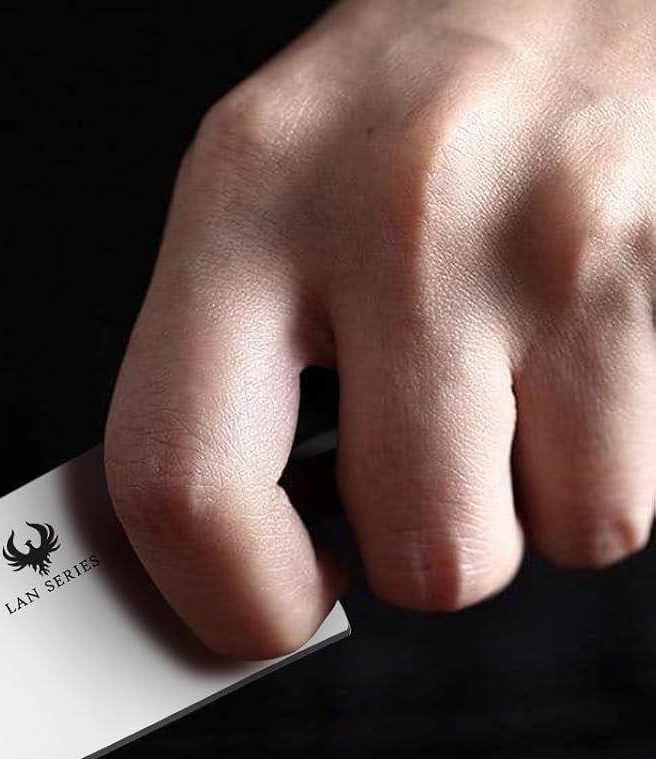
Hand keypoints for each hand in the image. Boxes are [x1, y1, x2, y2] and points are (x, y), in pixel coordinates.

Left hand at [106, 0, 655, 656]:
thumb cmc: (399, 119)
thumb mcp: (257, 206)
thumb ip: (215, 385)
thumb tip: (214, 572)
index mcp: (243, 206)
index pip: (180, 484)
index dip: (225, 600)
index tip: (262, 608)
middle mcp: (394, 216)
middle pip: (415, 554)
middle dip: (411, 561)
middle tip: (405, 486)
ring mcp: (550, 240)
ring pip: (543, 540)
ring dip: (514, 515)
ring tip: (492, 402)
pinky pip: (627, 497)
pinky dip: (592, 474)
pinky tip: (559, 378)